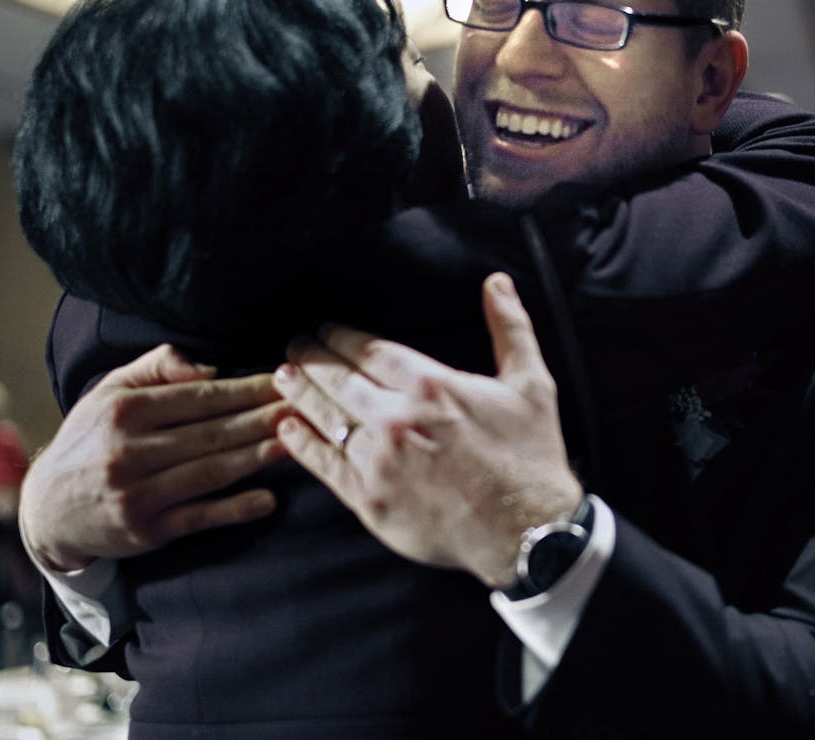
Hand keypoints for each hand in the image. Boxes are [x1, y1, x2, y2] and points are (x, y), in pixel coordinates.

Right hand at [20, 345, 287, 572]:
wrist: (47, 509)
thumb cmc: (92, 440)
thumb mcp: (110, 392)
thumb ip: (156, 367)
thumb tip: (208, 369)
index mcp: (125, 411)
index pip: (202, 398)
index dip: (250, 389)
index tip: (289, 380)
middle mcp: (129, 451)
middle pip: (213, 433)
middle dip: (266, 418)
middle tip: (310, 408)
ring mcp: (139, 494)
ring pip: (211, 472)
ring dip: (259, 458)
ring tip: (299, 442)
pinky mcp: (147, 531)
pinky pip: (199, 517)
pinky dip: (235, 509)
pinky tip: (268, 499)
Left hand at [273, 272, 582, 587]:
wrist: (526, 531)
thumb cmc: (531, 456)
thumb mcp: (532, 383)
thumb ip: (510, 328)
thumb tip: (497, 283)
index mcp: (431, 387)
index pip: (370, 351)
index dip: (342, 337)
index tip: (326, 329)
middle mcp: (397, 420)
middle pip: (338, 380)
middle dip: (312, 359)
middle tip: (295, 346)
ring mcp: (379, 462)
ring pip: (325, 418)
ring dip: (299, 394)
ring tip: (283, 377)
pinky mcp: (370, 500)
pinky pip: (325, 466)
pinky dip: (301, 445)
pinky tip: (288, 429)